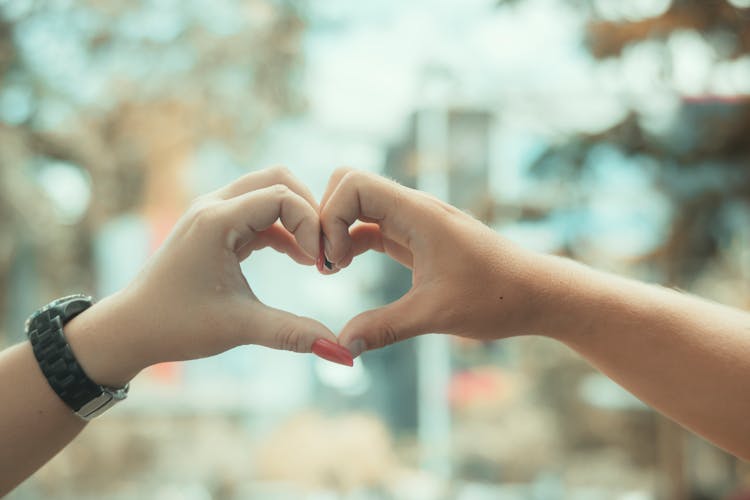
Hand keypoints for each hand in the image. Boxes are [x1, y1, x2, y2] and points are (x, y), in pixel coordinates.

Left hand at [69, 167, 344, 385]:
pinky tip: (299, 258)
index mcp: (216, 220)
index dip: (312, 225)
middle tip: (325, 251)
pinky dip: (283, 228)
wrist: (130, 329)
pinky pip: (259, 212)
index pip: (282, 197)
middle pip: (278, 180)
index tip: (323, 264)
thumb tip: (343, 354)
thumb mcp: (240, 328)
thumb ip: (294, 334)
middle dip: (309, 210)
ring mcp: (213, 213)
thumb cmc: (176, 325)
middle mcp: (214, 206)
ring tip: (316, 259)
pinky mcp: (215, 226)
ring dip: (297, 219)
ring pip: (269, 191)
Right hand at [319, 168, 550, 355]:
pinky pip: (373, 227)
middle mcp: (414, 208)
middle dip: (327, 218)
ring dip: (338, 232)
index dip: (330, 216)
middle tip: (325, 262)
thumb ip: (384, 328)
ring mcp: (415, 221)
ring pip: (360, 206)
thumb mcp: (435, 315)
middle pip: (350, 185)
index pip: (352, 184)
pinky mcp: (418, 238)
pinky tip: (347, 269)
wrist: (539, 294)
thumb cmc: (497, 297)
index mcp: (418, 213)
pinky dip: (353, 242)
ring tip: (331, 270)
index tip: (334, 262)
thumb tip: (340, 348)